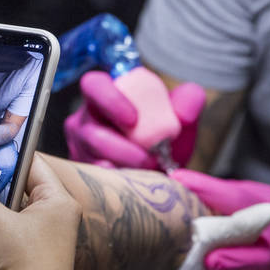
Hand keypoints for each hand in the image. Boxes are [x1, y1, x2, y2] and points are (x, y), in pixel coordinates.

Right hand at [65, 69, 204, 169]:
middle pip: (91, 131)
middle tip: (151, 159)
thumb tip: (187, 105)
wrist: (162, 168)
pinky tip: (132, 184)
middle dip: (122, 149)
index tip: (133, 120)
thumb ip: (189, 102)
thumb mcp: (182, 118)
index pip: (94, 85)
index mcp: (106, 95)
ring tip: (147, 172)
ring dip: (122, 167)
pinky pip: (93, 179)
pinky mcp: (82, 171)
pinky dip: (116, 182)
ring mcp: (80, 146)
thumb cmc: (165, 136)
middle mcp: (86, 118)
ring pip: (92, 157)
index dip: (110, 100)